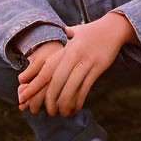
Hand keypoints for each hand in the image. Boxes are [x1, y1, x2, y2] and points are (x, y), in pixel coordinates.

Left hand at [19, 13, 136, 116]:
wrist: (114, 27)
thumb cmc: (91, 31)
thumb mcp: (74, 31)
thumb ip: (59, 38)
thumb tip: (45, 42)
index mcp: (66, 47)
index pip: (47, 69)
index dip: (35, 84)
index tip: (26, 95)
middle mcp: (75, 54)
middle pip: (58, 80)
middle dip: (50, 98)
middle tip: (46, 111)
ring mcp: (88, 61)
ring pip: (72, 86)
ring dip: (65, 103)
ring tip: (61, 113)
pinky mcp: (98, 68)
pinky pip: (86, 87)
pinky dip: (79, 100)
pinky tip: (75, 108)